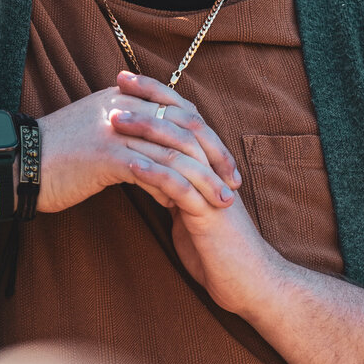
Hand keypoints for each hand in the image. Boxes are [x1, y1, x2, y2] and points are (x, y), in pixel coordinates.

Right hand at [38, 79, 239, 216]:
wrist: (15, 165)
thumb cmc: (55, 159)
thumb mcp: (96, 137)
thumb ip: (130, 140)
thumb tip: (165, 164)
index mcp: (123, 99)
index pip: (179, 111)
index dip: (206, 136)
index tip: (223, 162)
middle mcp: (124, 108)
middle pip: (185, 128)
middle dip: (214, 157)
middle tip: (232, 182)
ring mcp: (117, 130)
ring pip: (174, 152)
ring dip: (203, 179)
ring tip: (221, 201)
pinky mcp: (108, 156)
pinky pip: (154, 172)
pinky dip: (174, 190)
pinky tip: (184, 207)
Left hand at [109, 73, 277, 315]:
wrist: (248, 284)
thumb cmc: (217, 253)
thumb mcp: (190, 215)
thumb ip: (174, 191)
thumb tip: (149, 174)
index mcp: (207, 165)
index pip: (182, 116)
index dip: (155, 94)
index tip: (123, 79)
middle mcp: (213, 171)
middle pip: (182, 122)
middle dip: (148, 102)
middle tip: (116, 86)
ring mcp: (213, 191)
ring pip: (181, 149)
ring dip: (146, 133)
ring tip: (115, 122)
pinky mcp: (210, 216)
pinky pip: (181, 188)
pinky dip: (155, 175)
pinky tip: (130, 166)